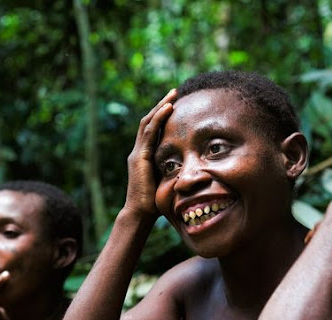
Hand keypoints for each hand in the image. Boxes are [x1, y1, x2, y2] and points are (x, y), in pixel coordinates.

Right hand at [125, 88, 176, 218]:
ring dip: (161, 107)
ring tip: (173, 94)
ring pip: (148, 123)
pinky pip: (149, 133)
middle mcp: (138, 152)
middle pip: (149, 121)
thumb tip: (194, 166)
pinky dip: (158, 119)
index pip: (153, 130)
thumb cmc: (155, 204)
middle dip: (162, 105)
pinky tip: (168, 108)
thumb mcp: (168, 182)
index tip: (176, 104)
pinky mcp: (139, 157)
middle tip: (175, 92)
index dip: (163, 115)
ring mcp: (137, 154)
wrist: (140, 215)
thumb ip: (175, 171)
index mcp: (145, 156)